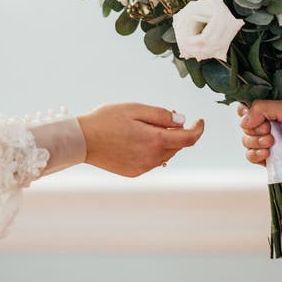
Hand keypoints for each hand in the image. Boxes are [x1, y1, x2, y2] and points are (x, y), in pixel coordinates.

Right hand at [77, 103, 203, 176]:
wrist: (82, 140)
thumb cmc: (106, 120)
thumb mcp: (135, 108)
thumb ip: (161, 115)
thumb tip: (181, 120)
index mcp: (154, 140)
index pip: (189, 139)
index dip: (198, 129)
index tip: (199, 120)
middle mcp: (152, 158)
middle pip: (178, 146)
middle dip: (178, 132)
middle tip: (164, 118)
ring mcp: (143, 167)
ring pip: (165, 154)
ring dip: (165, 142)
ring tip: (146, 128)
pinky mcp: (134, 172)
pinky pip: (152, 161)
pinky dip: (152, 150)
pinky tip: (137, 140)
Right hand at [238, 99, 281, 185]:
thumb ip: (263, 107)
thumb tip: (244, 121)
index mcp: (272, 110)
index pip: (247, 107)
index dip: (247, 112)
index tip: (259, 117)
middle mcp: (267, 125)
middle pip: (243, 125)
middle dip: (254, 129)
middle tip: (271, 131)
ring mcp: (266, 142)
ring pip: (245, 141)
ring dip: (256, 142)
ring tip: (273, 143)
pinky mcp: (267, 159)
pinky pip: (250, 156)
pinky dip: (256, 155)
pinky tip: (268, 155)